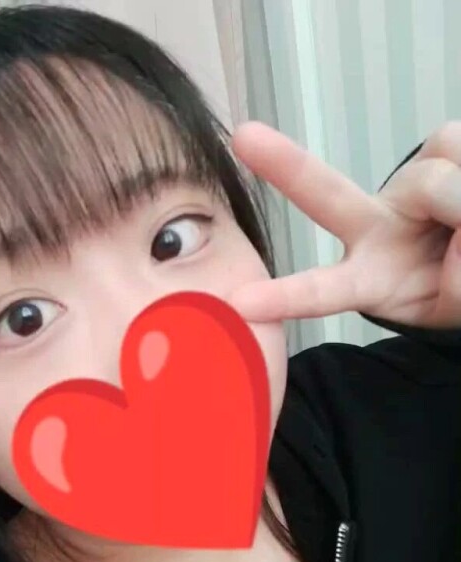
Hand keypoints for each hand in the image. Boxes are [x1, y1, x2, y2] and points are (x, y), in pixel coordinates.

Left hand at [228, 121, 460, 328]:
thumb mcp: (457, 305)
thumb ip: (458, 282)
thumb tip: (458, 220)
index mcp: (370, 277)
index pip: (323, 291)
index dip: (288, 298)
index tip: (241, 304)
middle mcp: (375, 227)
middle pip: (326, 195)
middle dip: (286, 168)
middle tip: (243, 137)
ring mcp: (404, 187)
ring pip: (434, 182)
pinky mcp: (438, 150)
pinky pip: (457, 146)